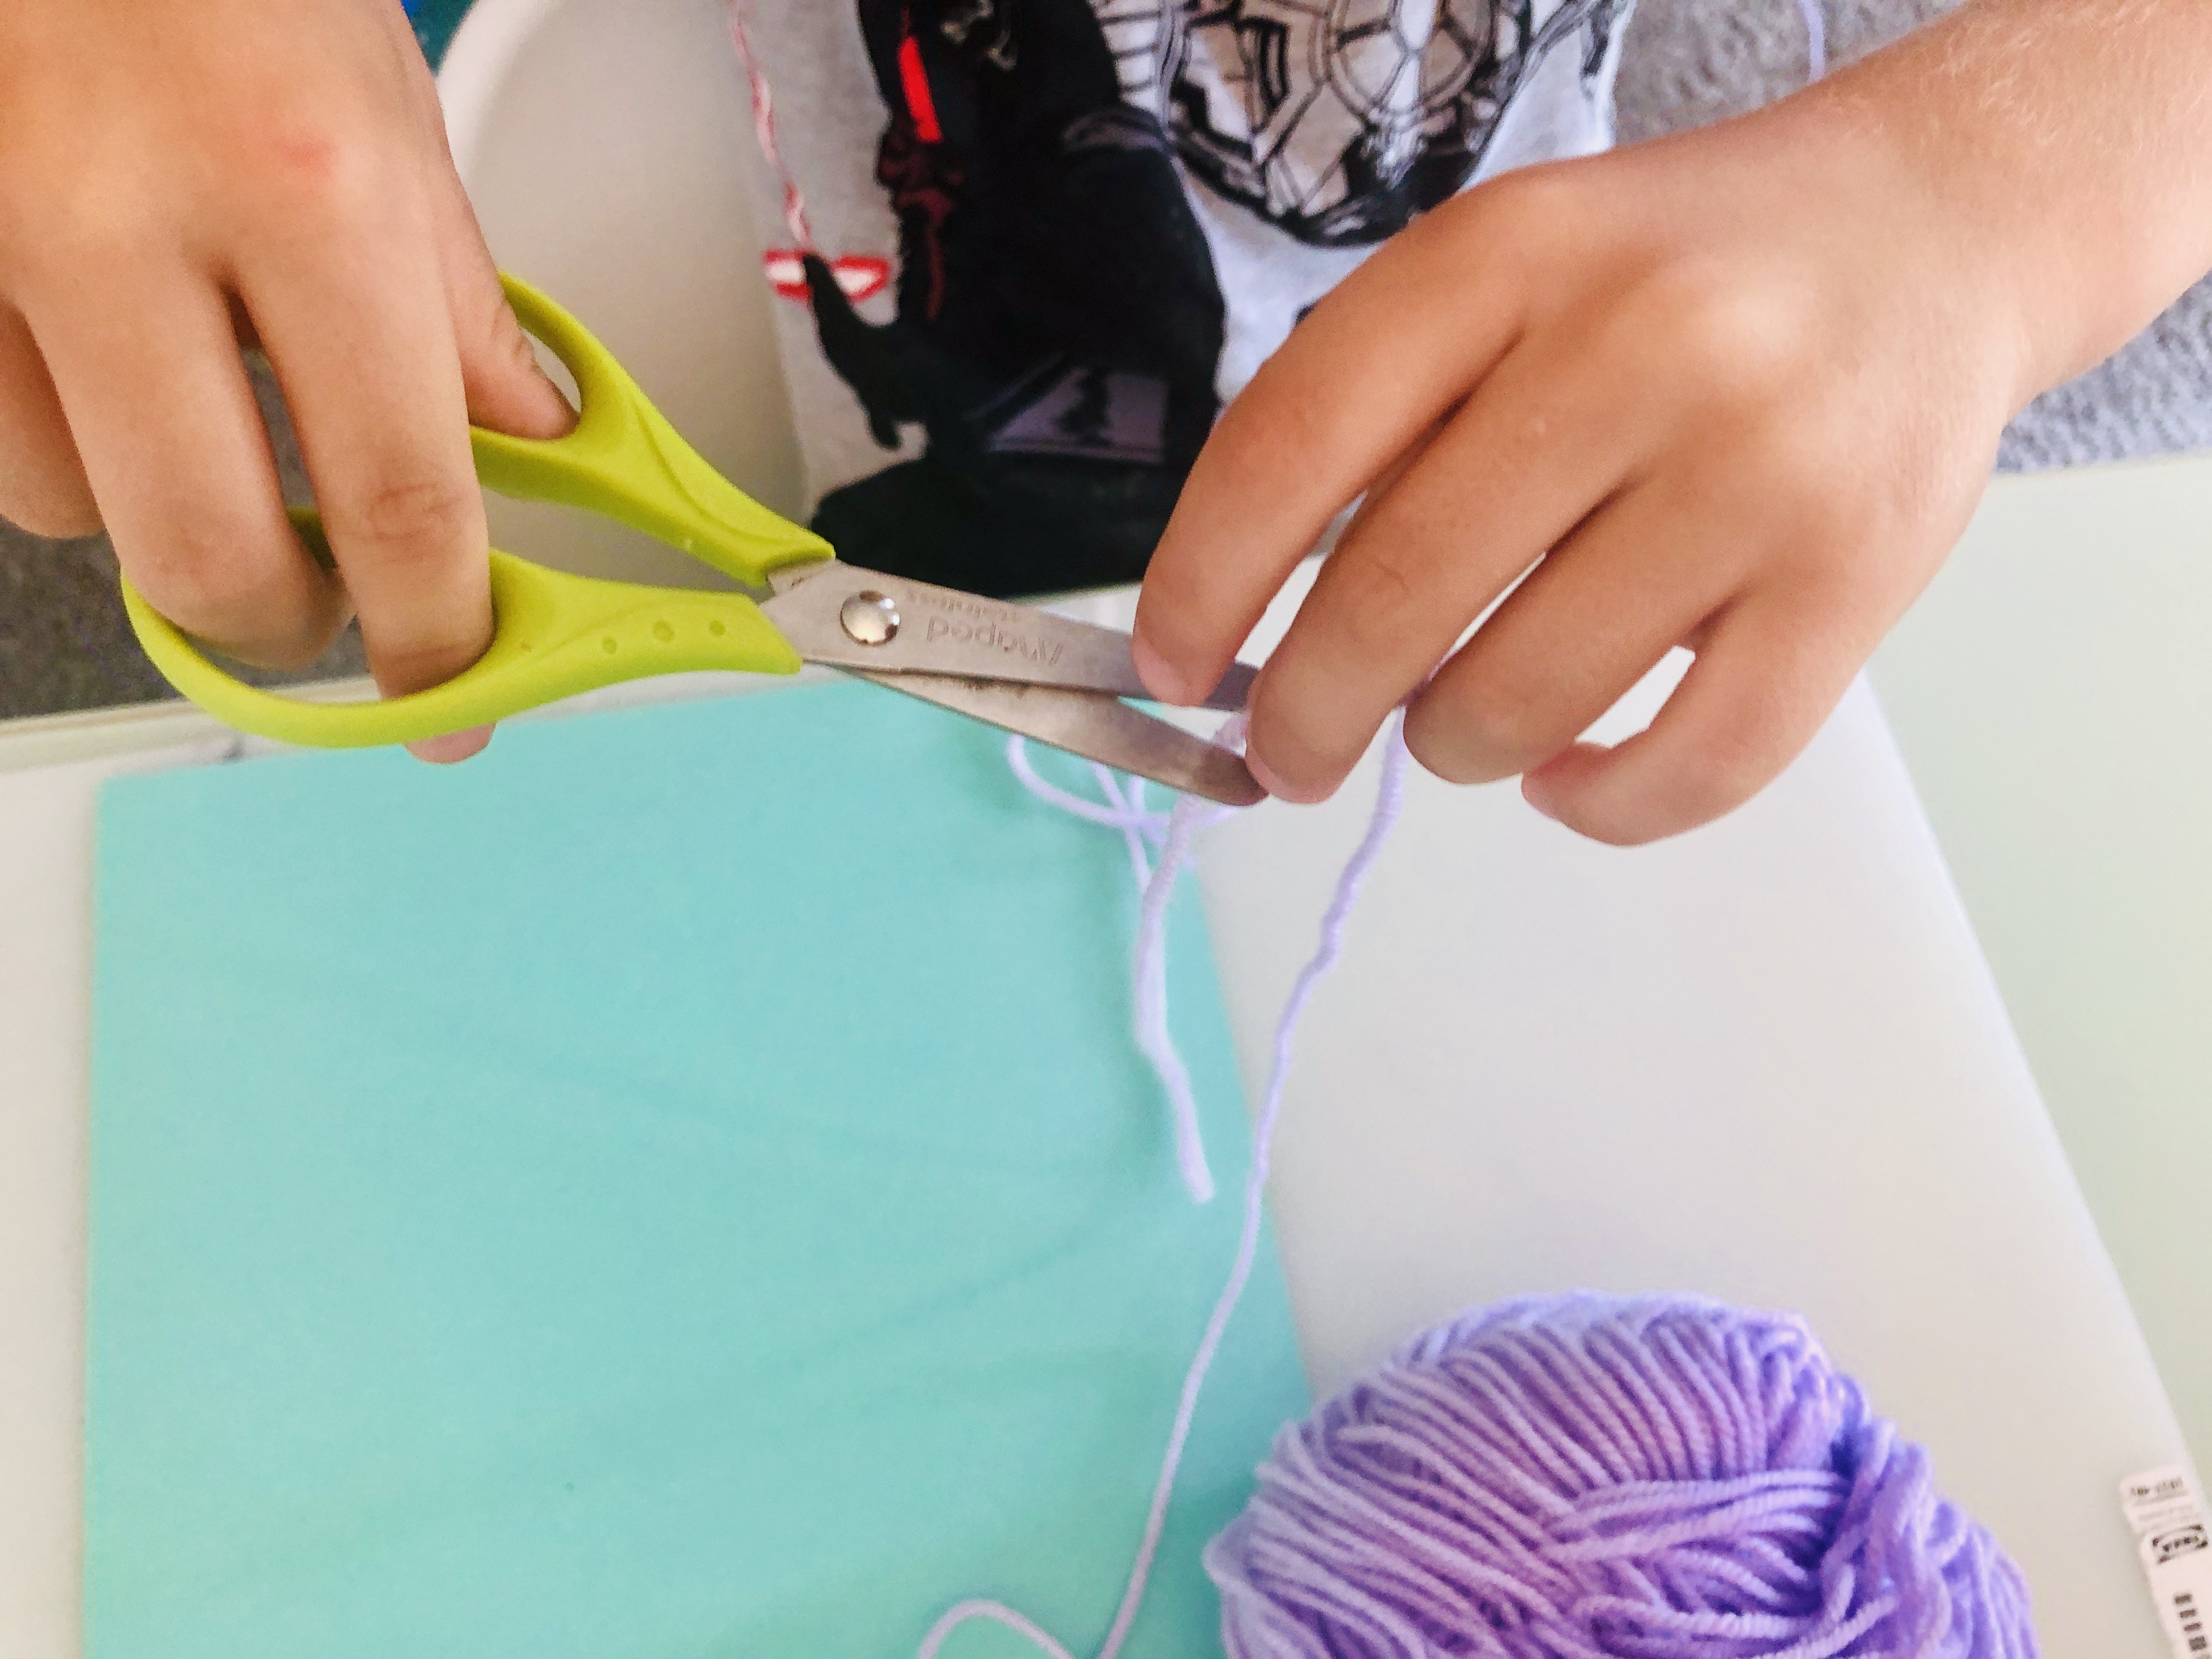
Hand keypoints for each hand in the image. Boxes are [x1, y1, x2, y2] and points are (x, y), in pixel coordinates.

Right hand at [0, 0, 572, 760]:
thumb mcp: (383, 106)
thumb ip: (456, 300)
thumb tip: (530, 444)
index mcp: (298, 182)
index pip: (397, 497)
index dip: (435, 634)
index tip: (455, 689)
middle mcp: (116, 216)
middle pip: (206, 558)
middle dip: (287, 626)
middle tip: (334, 608)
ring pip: (69, 510)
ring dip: (155, 510)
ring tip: (202, 416)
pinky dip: (61, 439)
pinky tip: (106, 362)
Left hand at [1133, 0, 2211, 843]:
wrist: (1922, 236)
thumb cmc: (1671, 280)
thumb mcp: (1503, 275)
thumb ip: (1377, 420)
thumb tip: (1243, 626)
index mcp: (1508, 254)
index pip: (1294, 441)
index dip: (1202, 580)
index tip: (1169, 668)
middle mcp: (1639, 348)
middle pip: (1398, 593)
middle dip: (1307, 712)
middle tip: (1288, 752)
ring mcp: (1759, 470)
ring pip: (1525, 697)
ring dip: (1451, 745)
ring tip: (1455, 720)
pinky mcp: (1856, 583)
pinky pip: (1690, 767)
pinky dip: (1596, 807)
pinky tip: (1560, 778)